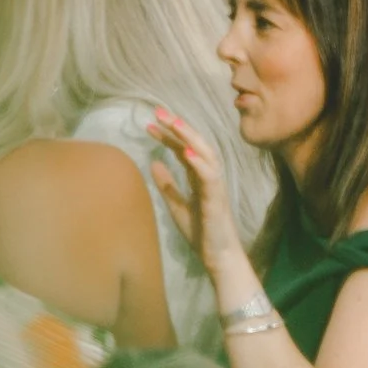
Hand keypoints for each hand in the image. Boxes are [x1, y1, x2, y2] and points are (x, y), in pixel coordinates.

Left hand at [146, 108, 243, 269]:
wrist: (217, 256)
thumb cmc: (201, 233)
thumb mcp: (177, 205)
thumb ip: (167, 185)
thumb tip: (153, 163)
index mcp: (200, 178)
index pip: (185, 150)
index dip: (168, 136)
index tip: (149, 124)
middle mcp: (209, 177)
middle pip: (196, 145)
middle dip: (179, 127)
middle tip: (158, 111)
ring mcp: (215, 187)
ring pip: (206, 154)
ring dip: (190, 138)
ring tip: (174, 123)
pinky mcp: (216, 199)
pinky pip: (210, 176)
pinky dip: (200, 162)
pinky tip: (186, 151)